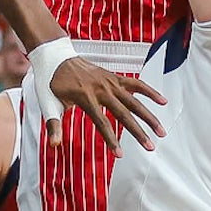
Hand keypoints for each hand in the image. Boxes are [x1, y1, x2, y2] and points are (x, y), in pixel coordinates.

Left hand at [47, 55, 162, 151]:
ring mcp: (109, 81)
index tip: (120, 154)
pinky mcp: (114, 77)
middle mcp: (101, 89)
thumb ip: (53, 125)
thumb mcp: (48, 104)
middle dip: (139, 132)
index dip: (112, 140)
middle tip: (151, 147)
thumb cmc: (51, 82)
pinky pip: (136, 84)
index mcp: (85, 97)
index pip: (102, 123)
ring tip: (162, 130)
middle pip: (124, 113)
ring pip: (134, 100)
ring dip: (149, 115)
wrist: (55, 56)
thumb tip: (54, 144)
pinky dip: (149, 91)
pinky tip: (162, 101)